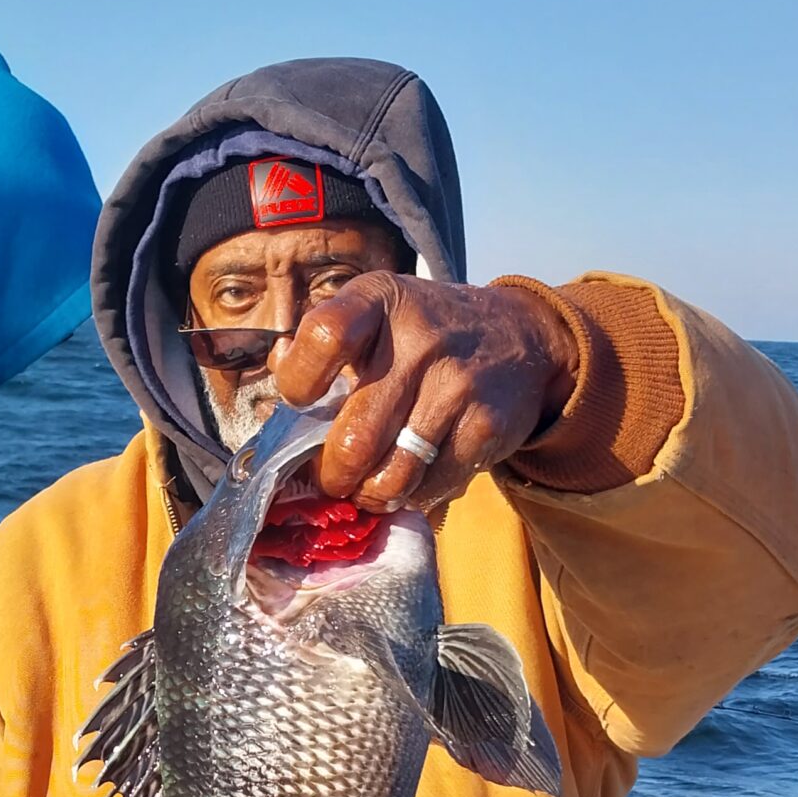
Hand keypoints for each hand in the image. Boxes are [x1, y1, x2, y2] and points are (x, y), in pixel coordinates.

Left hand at [270, 274, 578, 510]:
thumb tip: (277, 383)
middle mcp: (420, 339)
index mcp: (378, 301)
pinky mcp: (486, 428)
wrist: (519, 337)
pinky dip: (412, 495)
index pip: (324, 338)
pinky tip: (410, 478)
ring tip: (366, 485)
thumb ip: (318, 345)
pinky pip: (430, 487)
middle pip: (354, 437)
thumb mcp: (373, 313)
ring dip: (369, 494)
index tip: (300, 402)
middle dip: (331, 474)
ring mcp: (456, 385)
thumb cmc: (421, 332)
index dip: (298, 383)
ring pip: (391, 475)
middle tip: (331, 476)